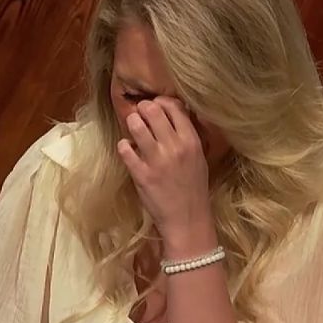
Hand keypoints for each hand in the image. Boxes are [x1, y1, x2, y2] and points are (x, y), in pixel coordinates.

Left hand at [117, 96, 212, 244]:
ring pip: (136, 124)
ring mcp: (156, 160)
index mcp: (191, 141)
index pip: (174, 106)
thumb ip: (187, 136)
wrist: (187, 219)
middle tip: (140, 115)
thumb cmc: (194, 188)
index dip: (161, 102)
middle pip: (152, 110)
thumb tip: (173, 113)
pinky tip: (128, 149)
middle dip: (143, 109)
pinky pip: (125, 148)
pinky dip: (124, 145)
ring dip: (132, 123)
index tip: (156, 108)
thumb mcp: (198, 157)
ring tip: (133, 129)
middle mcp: (174, 147)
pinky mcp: (141, 174)